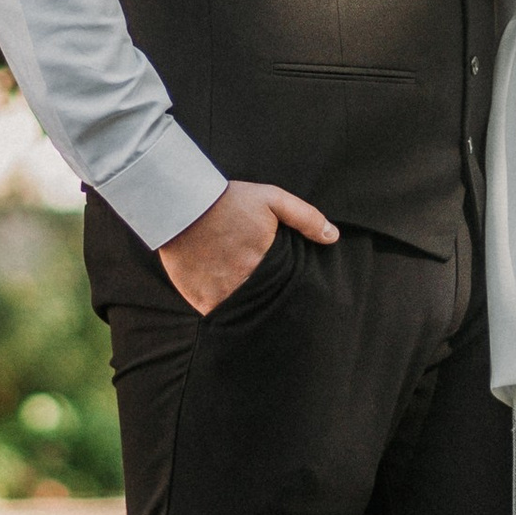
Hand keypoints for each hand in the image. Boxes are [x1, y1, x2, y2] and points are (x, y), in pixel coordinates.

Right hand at [161, 178, 340, 314]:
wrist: (182, 203)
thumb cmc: (229, 200)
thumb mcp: (272, 199)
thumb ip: (305, 217)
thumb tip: (333, 237)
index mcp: (264, 263)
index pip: (285, 290)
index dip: (288, 293)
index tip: (290, 294)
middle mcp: (243, 283)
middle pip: (264, 305)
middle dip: (269, 305)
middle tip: (270, 301)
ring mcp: (219, 294)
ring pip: (241, 314)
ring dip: (246, 311)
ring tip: (252, 308)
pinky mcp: (199, 298)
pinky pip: (216, 314)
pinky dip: (223, 311)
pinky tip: (227, 304)